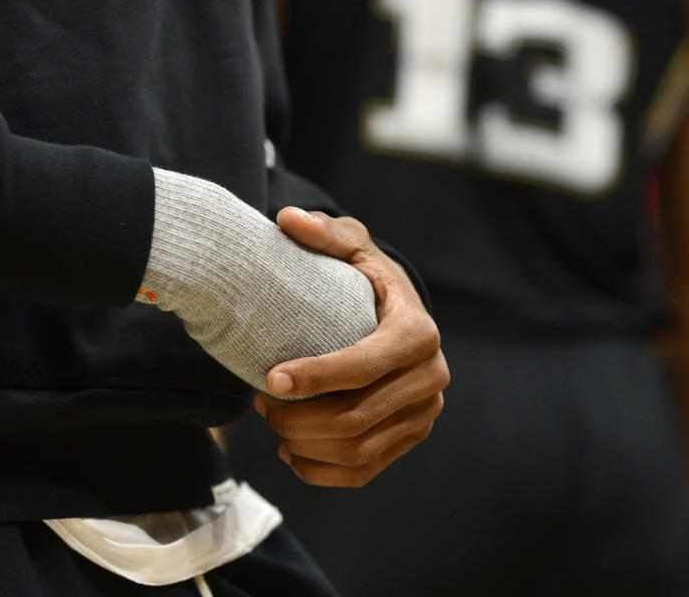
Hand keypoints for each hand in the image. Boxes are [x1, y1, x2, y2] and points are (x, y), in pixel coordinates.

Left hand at [253, 208, 448, 486]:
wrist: (393, 317)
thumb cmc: (365, 279)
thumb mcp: (352, 247)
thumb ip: (325, 233)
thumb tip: (287, 219)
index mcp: (417, 333)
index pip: (365, 365)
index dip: (316, 376)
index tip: (269, 378)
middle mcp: (430, 378)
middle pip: (357, 417)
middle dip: (299, 416)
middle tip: (261, 402)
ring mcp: (423, 415)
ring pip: (357, 450)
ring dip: (304, 443)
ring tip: (272, 421)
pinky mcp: (408, 439)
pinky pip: (363, 472)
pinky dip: (320, 470)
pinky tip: (291, 451)